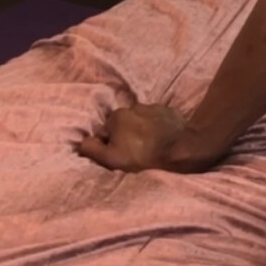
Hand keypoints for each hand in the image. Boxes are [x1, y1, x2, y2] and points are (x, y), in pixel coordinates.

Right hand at [78, 102, 212, 172]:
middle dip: (126, 137)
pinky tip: (162, 140)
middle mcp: (134, 107)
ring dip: (142, 132)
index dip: (109, 146)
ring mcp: (154, 108)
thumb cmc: (145, 156)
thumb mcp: (111, 158)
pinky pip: (157, 121)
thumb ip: (92, 149)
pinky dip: (157, 129)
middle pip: (123, 126)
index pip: (105, 132)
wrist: (183, 148)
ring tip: (150, 147)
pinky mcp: (170, 112)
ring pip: (140, 122)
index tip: (119, 156)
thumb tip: (82, 141)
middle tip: (136, 153)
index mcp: (117, 116)